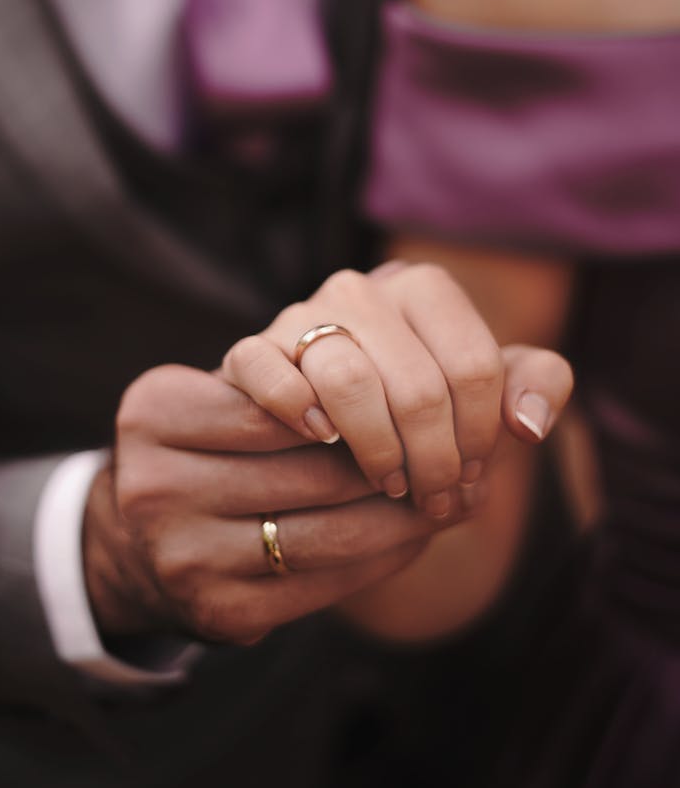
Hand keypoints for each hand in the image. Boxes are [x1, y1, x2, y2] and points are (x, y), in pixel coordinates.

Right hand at [83, 366, 458, 644]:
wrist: (141, 543)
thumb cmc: (213, 447)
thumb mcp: (227, 394)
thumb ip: (297, 374)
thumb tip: (418, 388)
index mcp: (156, 410)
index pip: (285, 400)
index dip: (360, 404)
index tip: (423, 399)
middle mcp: (155, 485)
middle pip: (312, 469)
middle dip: (398, 462)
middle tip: (461, 455)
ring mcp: (183, 555)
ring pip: (330, 532)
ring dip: (406, 518)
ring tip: (453, 498)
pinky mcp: (219, 612)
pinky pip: (327, 583)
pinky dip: (384, 558)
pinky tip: (413, 538)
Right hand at [221, 263, 572, 515]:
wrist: (329, 407)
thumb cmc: (421, 398)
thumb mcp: (487, 388)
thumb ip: (536, 384)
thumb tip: (529, 423)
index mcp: (425, 289)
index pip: (473, 367)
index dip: (481, 436)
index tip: (473, 475)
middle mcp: (362, 290)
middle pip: (417, 386)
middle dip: (435, 461)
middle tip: (434, 499)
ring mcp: (301, 314)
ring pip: (347, 381)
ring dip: (377, 451)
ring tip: (389, 482)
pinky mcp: (252, 349)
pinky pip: (268, 372)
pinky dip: (295, 411)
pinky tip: (321, 439)